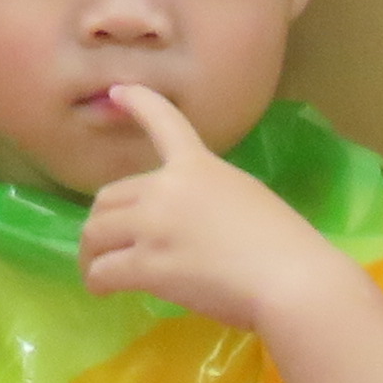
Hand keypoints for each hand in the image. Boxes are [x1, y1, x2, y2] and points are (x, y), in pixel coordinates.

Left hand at [77, 83, 354, 345]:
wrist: (291, 280)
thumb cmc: (286, 246)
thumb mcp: (248, 200)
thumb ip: (210, 201)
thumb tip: (189, 230)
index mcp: (199, 167)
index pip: (164, 122)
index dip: (138, 104)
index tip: (118, 91)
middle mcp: (168, 189)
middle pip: (108, 197)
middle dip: (102, 222)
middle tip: (106, 246)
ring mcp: (154, 226)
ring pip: (96, 234)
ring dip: (91, 254)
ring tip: (99, 272)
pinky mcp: (148, 266)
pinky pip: (103, 271)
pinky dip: (97, 282)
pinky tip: (102, 291)